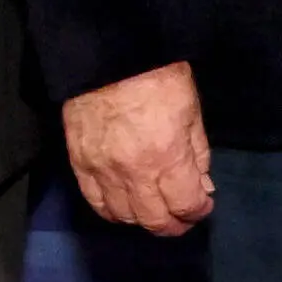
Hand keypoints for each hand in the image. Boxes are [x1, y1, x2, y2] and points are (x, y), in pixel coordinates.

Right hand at [65, 64, 214, 235]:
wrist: (108, 56)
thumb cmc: (159, 77)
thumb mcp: (192, 113)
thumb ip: (198, 155)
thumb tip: (203, 187)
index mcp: (167, 157)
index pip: (185, 205)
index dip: (199, 211)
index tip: (203, 205)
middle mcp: (133, 172)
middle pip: (154, 220)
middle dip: (174, 225)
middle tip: (182, 218)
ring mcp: (102, 170)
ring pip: (123, 216)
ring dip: (143, 220)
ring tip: (155, 210)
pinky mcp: (78, 163)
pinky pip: (94, 201)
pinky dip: (111, 211)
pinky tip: (123, 206)